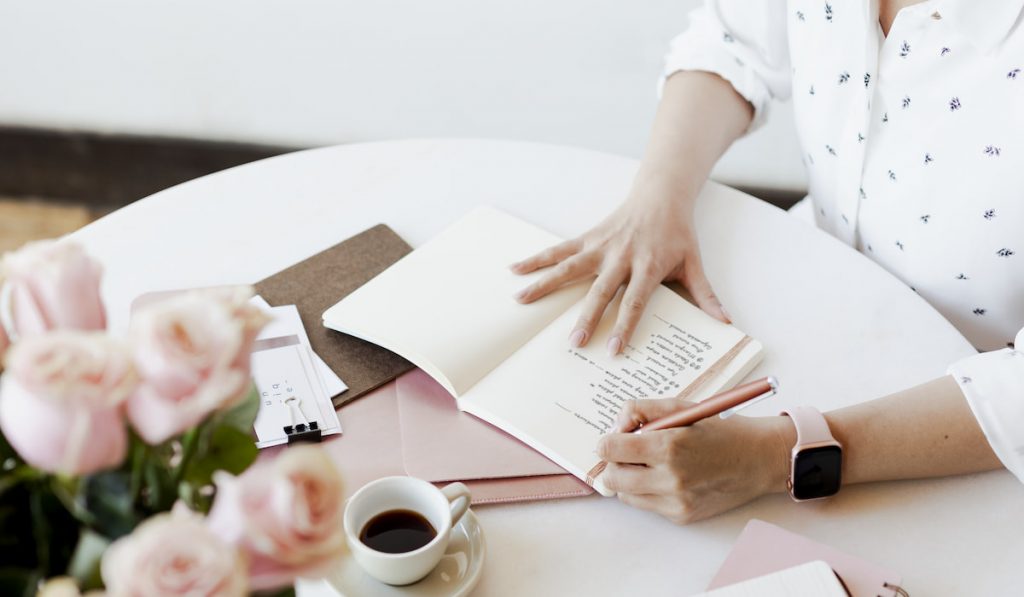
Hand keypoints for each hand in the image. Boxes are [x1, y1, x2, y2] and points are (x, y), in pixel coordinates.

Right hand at [510, 182, 728, 355]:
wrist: (661, 194)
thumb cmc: (678, 233)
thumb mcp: (694, 263)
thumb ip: (706, 294)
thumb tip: (725, 323)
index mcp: (648, 265)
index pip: (636, 301)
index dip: (625, 326)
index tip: (612, 350)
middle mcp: (621, 256)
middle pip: (601, 291)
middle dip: (588, 318)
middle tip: (574, 342)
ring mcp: (600, 246)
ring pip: (570, 268)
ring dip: (545, 284)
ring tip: (521, 300)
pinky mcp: (588, 238)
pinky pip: (560, 250)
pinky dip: (537, 259)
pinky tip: (515, 269)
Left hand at [596, 398, 793, 523]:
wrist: (758, 459)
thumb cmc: (720, 429)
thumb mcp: (681, 407)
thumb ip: (642, 410)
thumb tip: (615, 425)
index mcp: (669, 445)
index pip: (612, 449)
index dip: (607, 442)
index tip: (613, 439)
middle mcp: (671, 477)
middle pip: (612, 478)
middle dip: (614, 463)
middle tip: (627, 453)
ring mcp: (677, 501)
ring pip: (626, 495)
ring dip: (629, 479)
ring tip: (649, 464)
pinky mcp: (682, 516)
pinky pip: (647, 505)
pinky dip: (648, 492)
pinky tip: (668, 477)